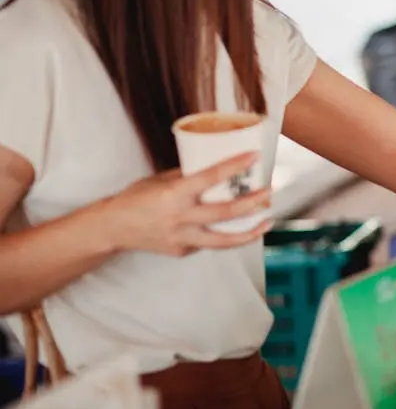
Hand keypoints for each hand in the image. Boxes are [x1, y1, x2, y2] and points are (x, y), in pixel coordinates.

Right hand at [100, 152, 271, 256]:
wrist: (112, 228)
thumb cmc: (135, 198)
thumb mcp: (160, 179)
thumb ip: (187, 176)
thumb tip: (215, 166)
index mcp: (173, 194)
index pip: (210, 177)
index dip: (235, 166)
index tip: (254, 156)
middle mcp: (179, 218)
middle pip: (225, 213)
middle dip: (252, 203)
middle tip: (269, 193)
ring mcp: (181, 238)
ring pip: (223, 240)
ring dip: (249, 232)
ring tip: (267, 222)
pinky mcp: (181, 251)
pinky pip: (207, 243)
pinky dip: (221, 234)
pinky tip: (232, 227)